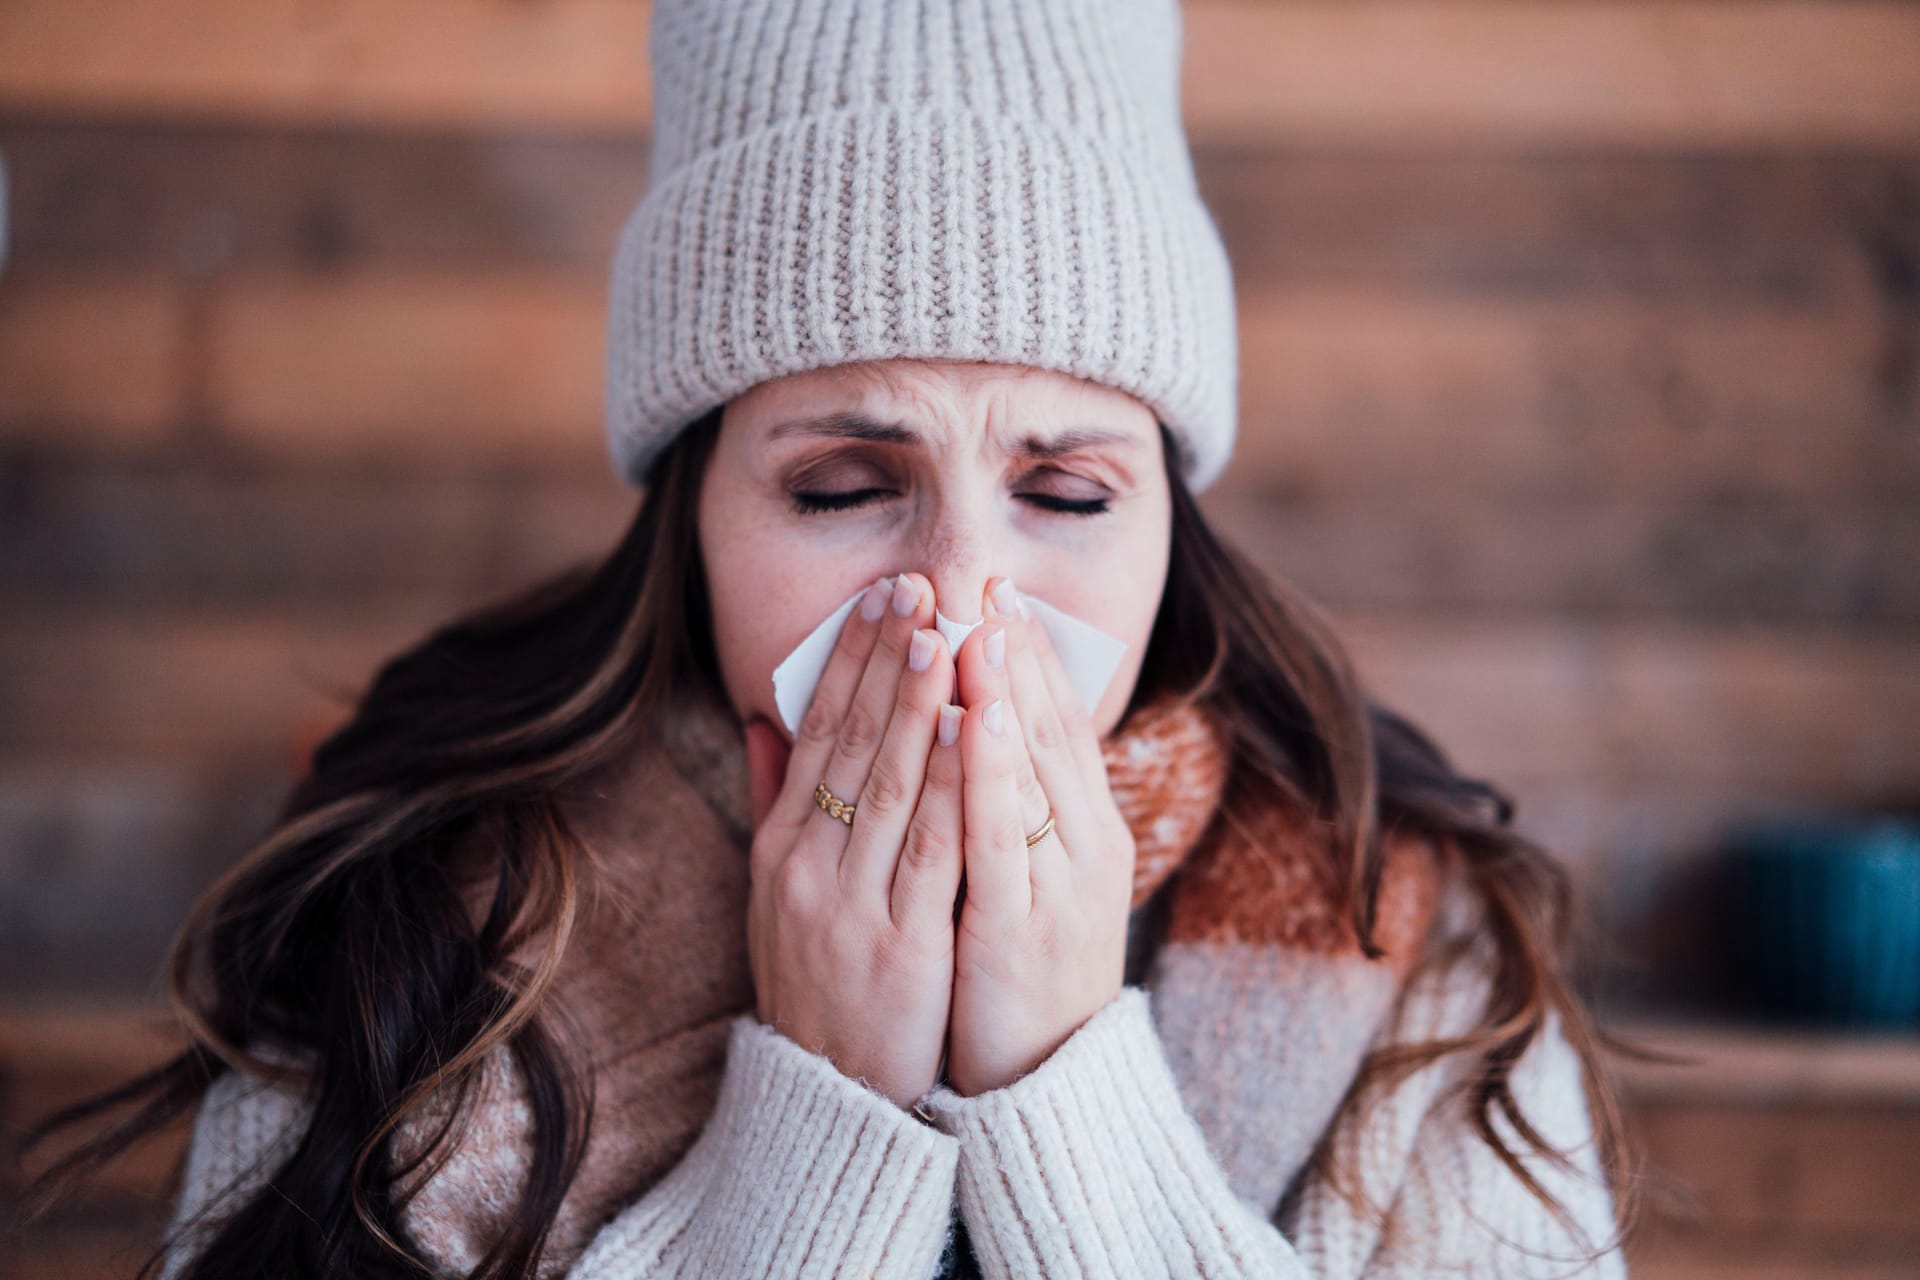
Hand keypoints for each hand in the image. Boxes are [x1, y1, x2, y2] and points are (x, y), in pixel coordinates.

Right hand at [741, 572, 966, 1107]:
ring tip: (944, 634)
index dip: (848, 662)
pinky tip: (971, 733)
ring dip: (919, 706)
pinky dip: (951, 787)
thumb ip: (775, 803)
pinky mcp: (902, 948)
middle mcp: (809, 870)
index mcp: (782, 852)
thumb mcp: (776, 895)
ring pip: (891, 788)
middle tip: (917, 587)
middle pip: (852, 746)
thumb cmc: (816, 984)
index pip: (817, 735)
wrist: (828, 1099)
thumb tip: (766, 716)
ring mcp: (852, 908)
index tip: (880, 597)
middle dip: (886, 661)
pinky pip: (933, 853)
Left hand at [943, 577, 1137, 1096]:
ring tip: (982, 624)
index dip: (1031, 657)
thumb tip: (972, 736)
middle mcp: (1086, 849)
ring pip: (1032, 772)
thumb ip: (999, 811)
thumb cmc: (1018, 979)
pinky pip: (1002, 837)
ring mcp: (1060, 888)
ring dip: (1007, 693)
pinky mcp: (1023, 928)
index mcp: (1086, 834)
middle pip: (1050, 734)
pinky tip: (975, 717)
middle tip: (990, 577)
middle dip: (1018, 653)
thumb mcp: (1022, 883)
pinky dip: (989, 772)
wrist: (1044, 1088)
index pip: (1058, 726)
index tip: (1001, 591)